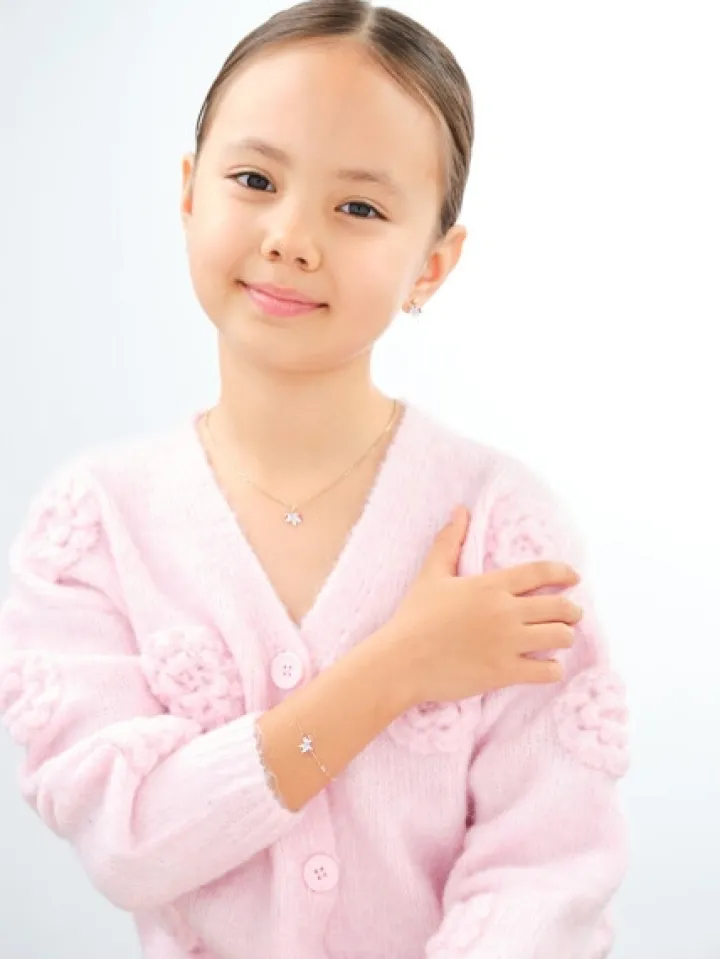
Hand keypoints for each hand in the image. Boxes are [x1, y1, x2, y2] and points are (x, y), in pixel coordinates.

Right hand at [380, 506, 583, 707]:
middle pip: (560, 607)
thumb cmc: (414, 617)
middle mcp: (505, 611)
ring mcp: (507, 643)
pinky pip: (548, 671)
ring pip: (560, 637)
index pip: (540, 571)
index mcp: (490, 585)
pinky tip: (546, 666)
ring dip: (564, 637)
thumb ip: (449, 541)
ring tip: (558, 639)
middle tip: (570, 615)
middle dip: (572, 610)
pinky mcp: (505, 672)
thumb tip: (460, 509)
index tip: (574, 578)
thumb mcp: (431, 574)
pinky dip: (553, 669)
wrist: (401, 661)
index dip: (564, 573)